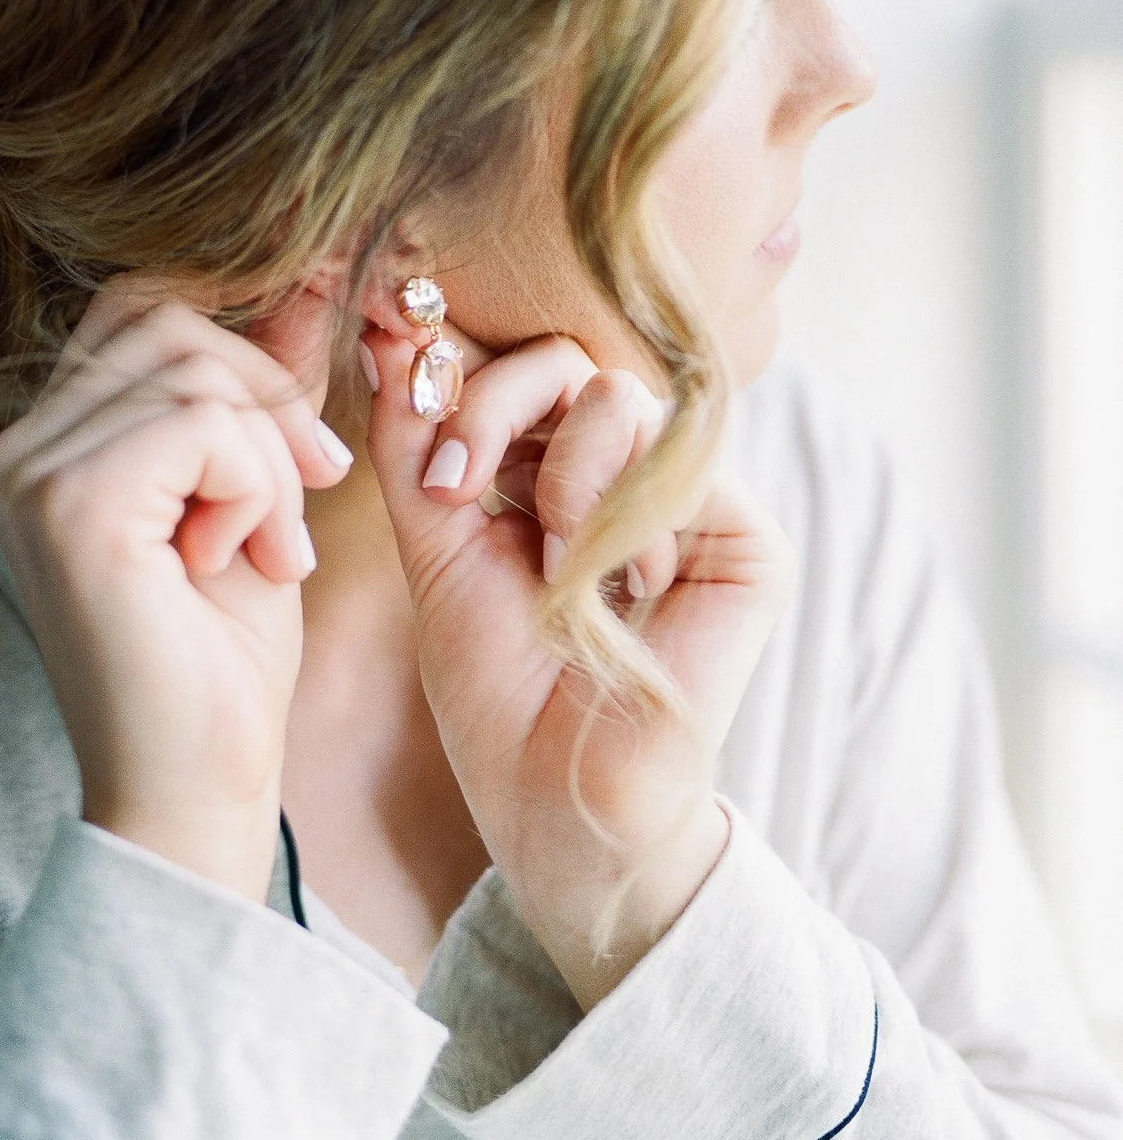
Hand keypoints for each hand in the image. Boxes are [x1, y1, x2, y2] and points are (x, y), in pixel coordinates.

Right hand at [0, 276, 352, 898]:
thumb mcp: (257, 498)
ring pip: (196, 373)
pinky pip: (204, 425)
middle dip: (268, 398)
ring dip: (271, 462)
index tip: (309, 446)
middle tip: (315, 489)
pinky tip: (254, 563)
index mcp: (50, 444)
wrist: (199, 786)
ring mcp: (33, 473)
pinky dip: (260, 490)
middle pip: (167, 320)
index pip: (145, 313)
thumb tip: (311, 280)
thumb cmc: (223, 661)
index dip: (245, 353)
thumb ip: (260, 397)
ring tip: (274, 552)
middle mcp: (20, 448)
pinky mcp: (69, 505)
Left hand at [362, 327, 793, 1008]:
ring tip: (550, 566)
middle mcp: (631, 478)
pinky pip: (670, 457)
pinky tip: (609, 586)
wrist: (556, 802)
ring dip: (555, 477)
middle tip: (453, 484)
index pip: (522, 370)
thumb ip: (419, 448)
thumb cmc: (497, 693)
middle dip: (491, 405)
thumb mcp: (436, 552)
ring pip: (617, 394)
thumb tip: (393, 337)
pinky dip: (612, 515)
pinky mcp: (747, 542)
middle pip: (568, 361)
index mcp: (558, 474)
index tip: (396, 353)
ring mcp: (693, 505)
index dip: (465, 356)